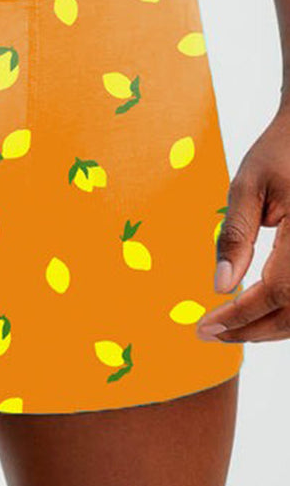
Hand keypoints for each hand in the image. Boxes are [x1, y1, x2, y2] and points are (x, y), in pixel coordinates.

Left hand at [197, 105, 289, 342]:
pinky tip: (257, 310)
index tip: (204, 327)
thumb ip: (235, 237)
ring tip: (230, 327)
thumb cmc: (282, 151)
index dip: (241, 316)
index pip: (278, 291)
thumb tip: (220, 288)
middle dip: (252, 330)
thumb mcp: (248, 185)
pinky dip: (287, 310)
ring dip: (271, 327)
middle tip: (211, 334)